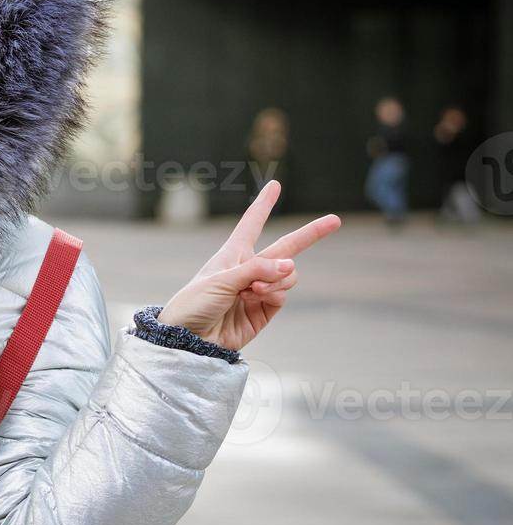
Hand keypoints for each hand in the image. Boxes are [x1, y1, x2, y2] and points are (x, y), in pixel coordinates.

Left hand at [157, 180, 339, 351]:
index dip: (264, 204)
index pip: (252, 223)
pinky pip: (281, 296)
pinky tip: (253, 300)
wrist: (188, 339)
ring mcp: (258, 290)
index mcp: (232, 254)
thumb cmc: (194, 304)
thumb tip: (292, 266)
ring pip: (287, 276)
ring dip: (276, 280)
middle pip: (286, 248)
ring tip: (252, 290)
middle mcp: (248, 269)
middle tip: (335, 220)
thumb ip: (257, 270)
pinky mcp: (264, 311)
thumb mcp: (221, 280)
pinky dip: (273, 295)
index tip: (275, 185)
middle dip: (310, 234)